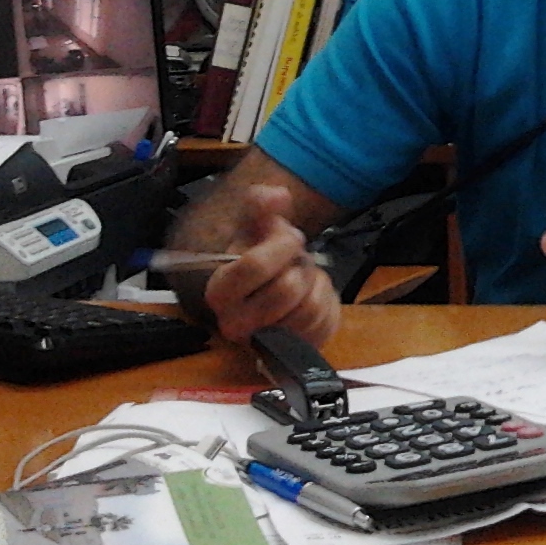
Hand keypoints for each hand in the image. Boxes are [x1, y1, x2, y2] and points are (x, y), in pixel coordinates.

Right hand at [199, 185, 340, 346]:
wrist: (272, 286)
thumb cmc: (260, 255)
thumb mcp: (256, 227)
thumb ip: (261, 205)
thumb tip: (276, 195)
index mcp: (219, 291)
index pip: (255, 267)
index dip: (281, 245)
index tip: (290, 237)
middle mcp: (236, 324)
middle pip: (287, 289)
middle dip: (299, 267)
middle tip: (294, 263)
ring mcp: (267, 341)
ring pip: (309, 308)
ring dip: (314, 284)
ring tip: (301, 279)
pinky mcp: (295, 349)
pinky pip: (325, 323)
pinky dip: (327, 301)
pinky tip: (312, 295)